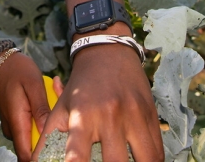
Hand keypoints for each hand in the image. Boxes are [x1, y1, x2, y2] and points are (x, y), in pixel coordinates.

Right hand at [0, 50, 52, 161]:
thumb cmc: (17, 70)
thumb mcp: (33, 85)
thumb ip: (40, 109)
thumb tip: (46, 131)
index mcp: (18, 122)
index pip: (26, 155)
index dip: (40, 157)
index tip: (57, 150)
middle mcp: (13, 129)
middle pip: (32, 148)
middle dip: (48, 139)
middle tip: (63, 121)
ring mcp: (13, 126)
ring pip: (32, 138)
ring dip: (45, 129)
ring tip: (55, 107)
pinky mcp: (16, 121)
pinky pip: (29, 129)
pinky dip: (40, 121)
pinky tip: (47, 107)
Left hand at [34, 40, 162, 161]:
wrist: (108, 52)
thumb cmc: (81, 86)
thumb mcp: (60, 108)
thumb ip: (48, 139)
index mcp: (83, 116)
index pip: (77, 153)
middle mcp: (110, 116)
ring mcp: (134, 116)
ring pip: (145, 159)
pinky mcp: (151, 116)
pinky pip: (157, 151)